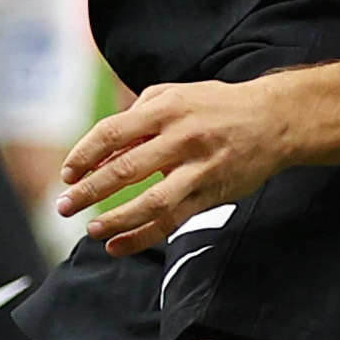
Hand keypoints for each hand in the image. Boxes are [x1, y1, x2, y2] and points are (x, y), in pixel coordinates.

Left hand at [57, 78, 307, 253]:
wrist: (275, 121)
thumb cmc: (218, 106)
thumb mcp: (177, 94)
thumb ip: (140, 113)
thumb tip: (104, 147)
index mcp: (167, 108)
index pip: (112, 132)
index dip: (85, 155)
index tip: (68, 174)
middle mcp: (181, 138)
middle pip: (125, 169)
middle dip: (90, 191)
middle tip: (65, 206)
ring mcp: (198, 169)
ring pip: (150, 202)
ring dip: (116, 219)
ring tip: (91, 229)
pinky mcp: (211, 194)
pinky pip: (172, 220)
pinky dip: (142, 236)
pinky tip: (118, 245)